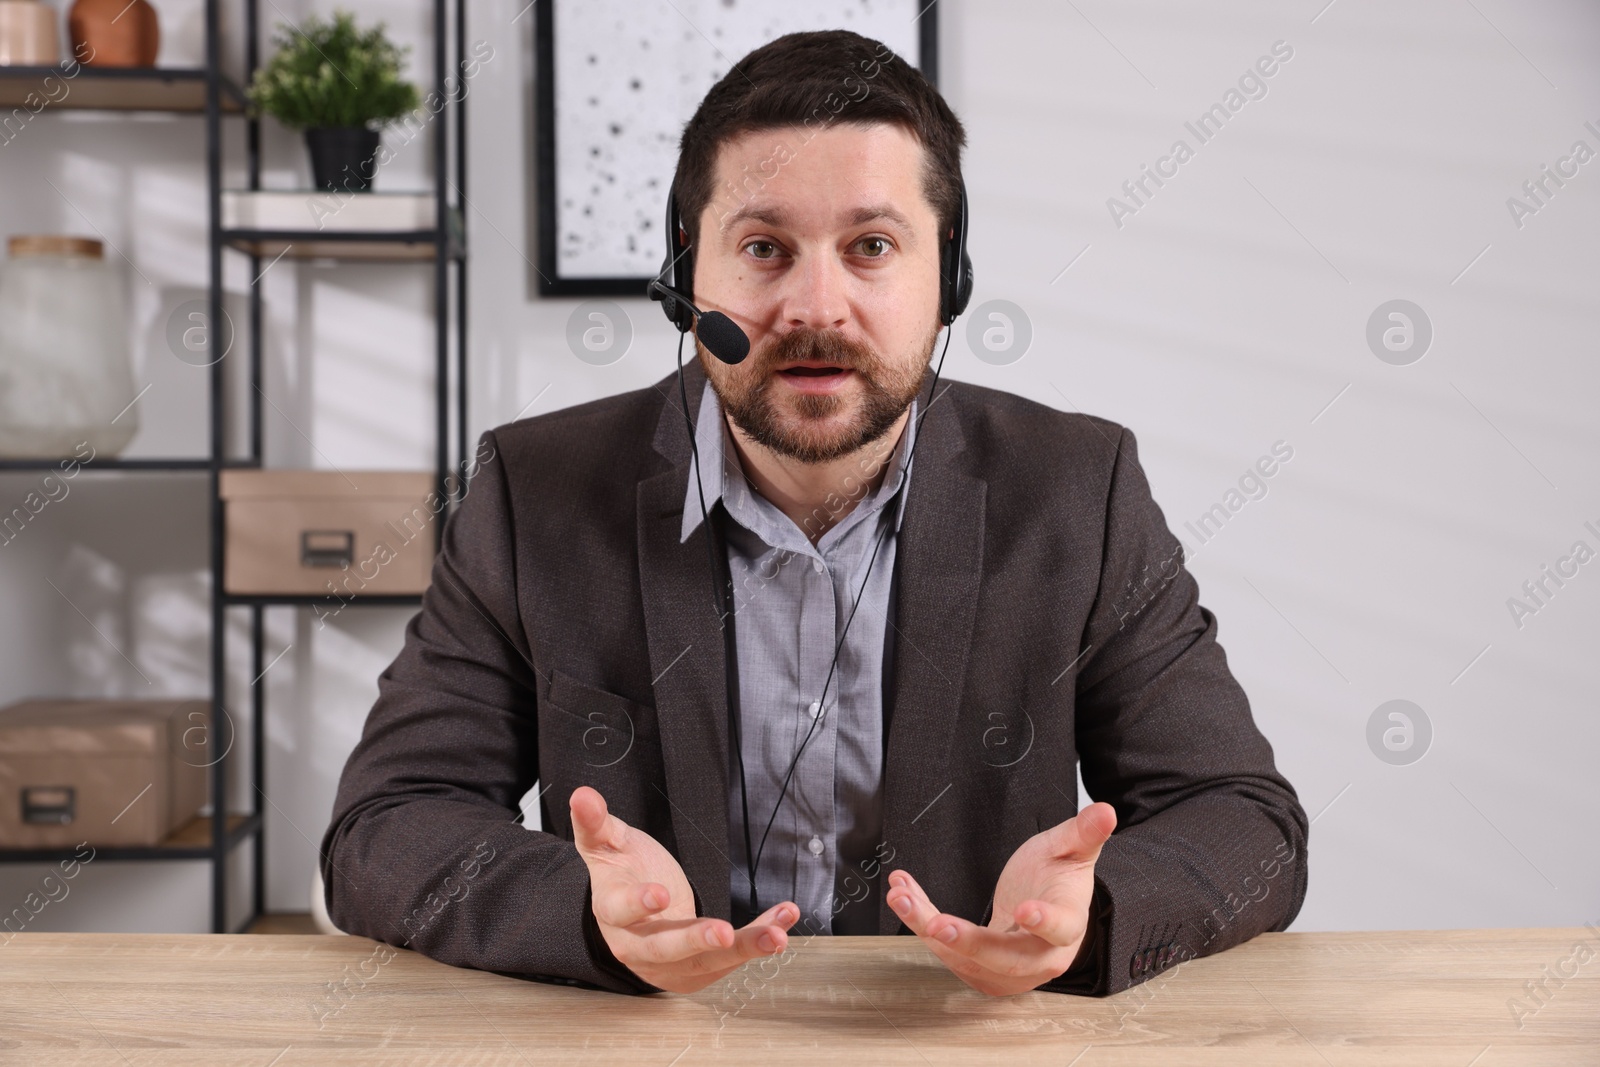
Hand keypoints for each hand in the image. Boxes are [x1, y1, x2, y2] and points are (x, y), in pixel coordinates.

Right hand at [569, 785, 798, 992]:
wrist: (634, 917)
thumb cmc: (623, 875)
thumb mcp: (609, 846)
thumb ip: (595, 823)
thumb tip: (581, 794)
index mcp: (613, 912)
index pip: (621, 911)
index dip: (638, 904)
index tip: (660, 893)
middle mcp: (640, 945)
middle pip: (666, 948)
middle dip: (696, 941)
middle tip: (723, 932)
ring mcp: (671, 962)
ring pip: (707, 961)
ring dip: (744, 949)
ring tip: (775, 936)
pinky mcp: (700, 967)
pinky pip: (732, 955)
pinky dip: (759, 936)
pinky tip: (784, 921)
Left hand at [885, 801, 1116, 995]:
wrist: (1041, 903)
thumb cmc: (1056, 877)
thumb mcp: (1069, 848)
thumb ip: (1083, 832)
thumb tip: (1105, 810)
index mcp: (1068, 924)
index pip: (1060, 928)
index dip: (1044, 923)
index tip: (1025, 911)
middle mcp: (1041, 955)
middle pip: (1007, 958)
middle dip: (970, 943)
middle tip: (938, 924)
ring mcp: (1010, 968)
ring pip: (968, 960)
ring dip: (930, 929)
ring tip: (903, 897)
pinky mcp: (982, 969)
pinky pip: (949, 954)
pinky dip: (923, 926)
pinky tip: (905, 897)